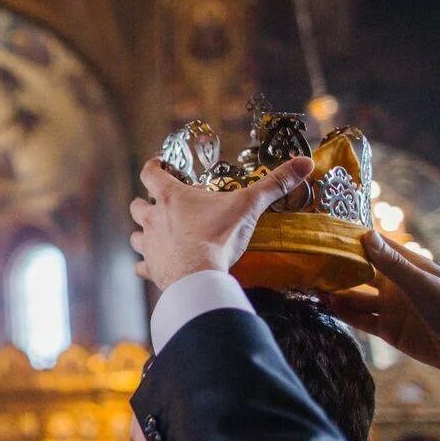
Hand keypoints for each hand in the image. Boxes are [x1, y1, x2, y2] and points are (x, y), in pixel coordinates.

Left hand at [129, 156, 314, 290]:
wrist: (199, 277)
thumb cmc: (219, 237)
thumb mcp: (249, 205)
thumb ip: (274, 184)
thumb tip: (304, 163)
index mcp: (170, 197)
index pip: (150, 173)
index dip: (152, 166)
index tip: (159, 165)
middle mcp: (152, 219)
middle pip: (137, 205)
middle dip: (145, 203)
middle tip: (160, 204)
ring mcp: (149, 245)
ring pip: (135, 235)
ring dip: (143, 233)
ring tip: (157, 235)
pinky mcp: (152, 269)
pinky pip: (140, 267)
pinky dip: (145, 266)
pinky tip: (152, 267)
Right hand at [323, 232, 439, 393]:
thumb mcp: (420, 283)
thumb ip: (392, 263)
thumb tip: (365, 236)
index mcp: (406, 265)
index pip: (373, 246)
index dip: (350, 240)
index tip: (322, 233)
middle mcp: (395, 284)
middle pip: (359, 272)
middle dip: (335, 269)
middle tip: (307, 264)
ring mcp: (390, 308)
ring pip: (355, 298)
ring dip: (335, 294)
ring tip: (311, 289)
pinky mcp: (388, 330)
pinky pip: (360, 320)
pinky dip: (343, 315)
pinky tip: (326, 309)